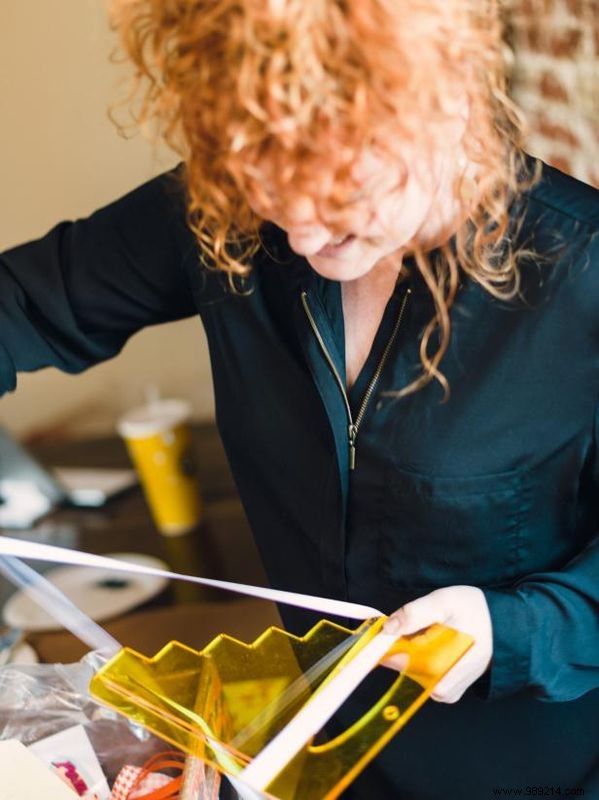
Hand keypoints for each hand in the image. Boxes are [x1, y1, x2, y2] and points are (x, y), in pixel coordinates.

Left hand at [381, 585, 492, 702]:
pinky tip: (435, 645)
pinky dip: (420, 661)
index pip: (396, 661)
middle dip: (399, 646)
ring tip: (432, 632)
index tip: (379, 631)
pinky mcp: (449, 691)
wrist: (508, 627)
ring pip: (410, 673)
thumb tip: (388, 628)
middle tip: (418, 625)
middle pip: (401, 667)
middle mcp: (442, 686)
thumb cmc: (478, 612)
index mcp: (439, 665)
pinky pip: (422, 678)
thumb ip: (415, 613)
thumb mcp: (445, 602)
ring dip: (410, 653)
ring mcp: (445, 692)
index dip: (383, 645)